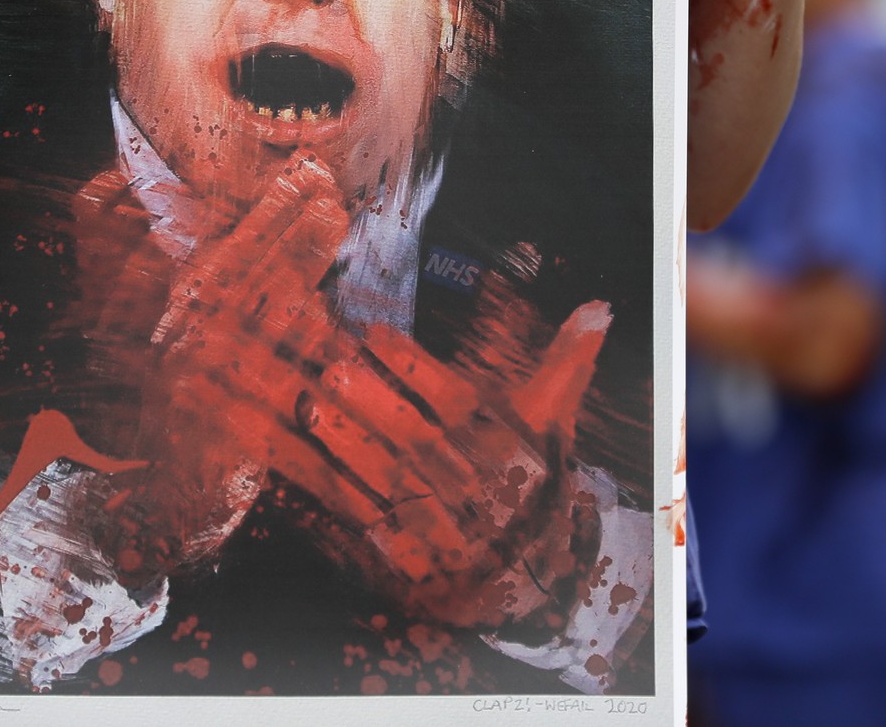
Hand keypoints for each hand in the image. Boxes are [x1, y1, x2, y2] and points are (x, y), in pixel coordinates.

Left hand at [133, 156, 610, 627]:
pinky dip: (317, 491)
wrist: (528, 577)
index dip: (412, 369)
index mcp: (500, 451)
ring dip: (337, 444)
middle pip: (412, 444)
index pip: (454, 404)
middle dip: (370, 406)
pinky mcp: (397, 556)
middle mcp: (465, 489)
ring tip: (303, 406)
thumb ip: (567, 363)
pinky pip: (351, 520)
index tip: (371, 335)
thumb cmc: (529, 480)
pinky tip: (285, 461)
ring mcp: (430, 526)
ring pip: (376, 480)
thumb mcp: (551, 422)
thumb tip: (600, 308)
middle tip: (330, 370)